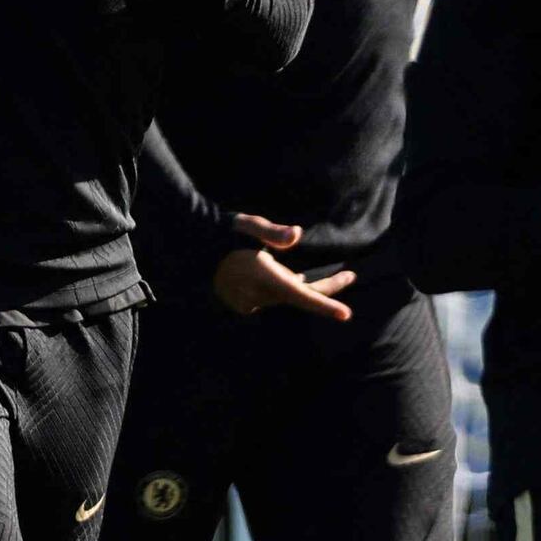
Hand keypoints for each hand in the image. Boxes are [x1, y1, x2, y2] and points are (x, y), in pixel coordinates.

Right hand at [209, 209, 357, 320]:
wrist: (189, 245)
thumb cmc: (218, 232)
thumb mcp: (245, 225)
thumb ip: (271, 232)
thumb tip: (297, 234)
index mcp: (263, 276)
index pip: (300, 295)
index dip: (324, 305)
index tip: (345, 315)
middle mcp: (260, 292)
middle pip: (302, 296)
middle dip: (328, 288)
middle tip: (351, 274)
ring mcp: (253, 298)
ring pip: (290, 296)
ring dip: (310, 287)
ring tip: (337, 276)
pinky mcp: (247, 298)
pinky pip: (277, 295)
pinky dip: (293, 288)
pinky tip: (301, 279)